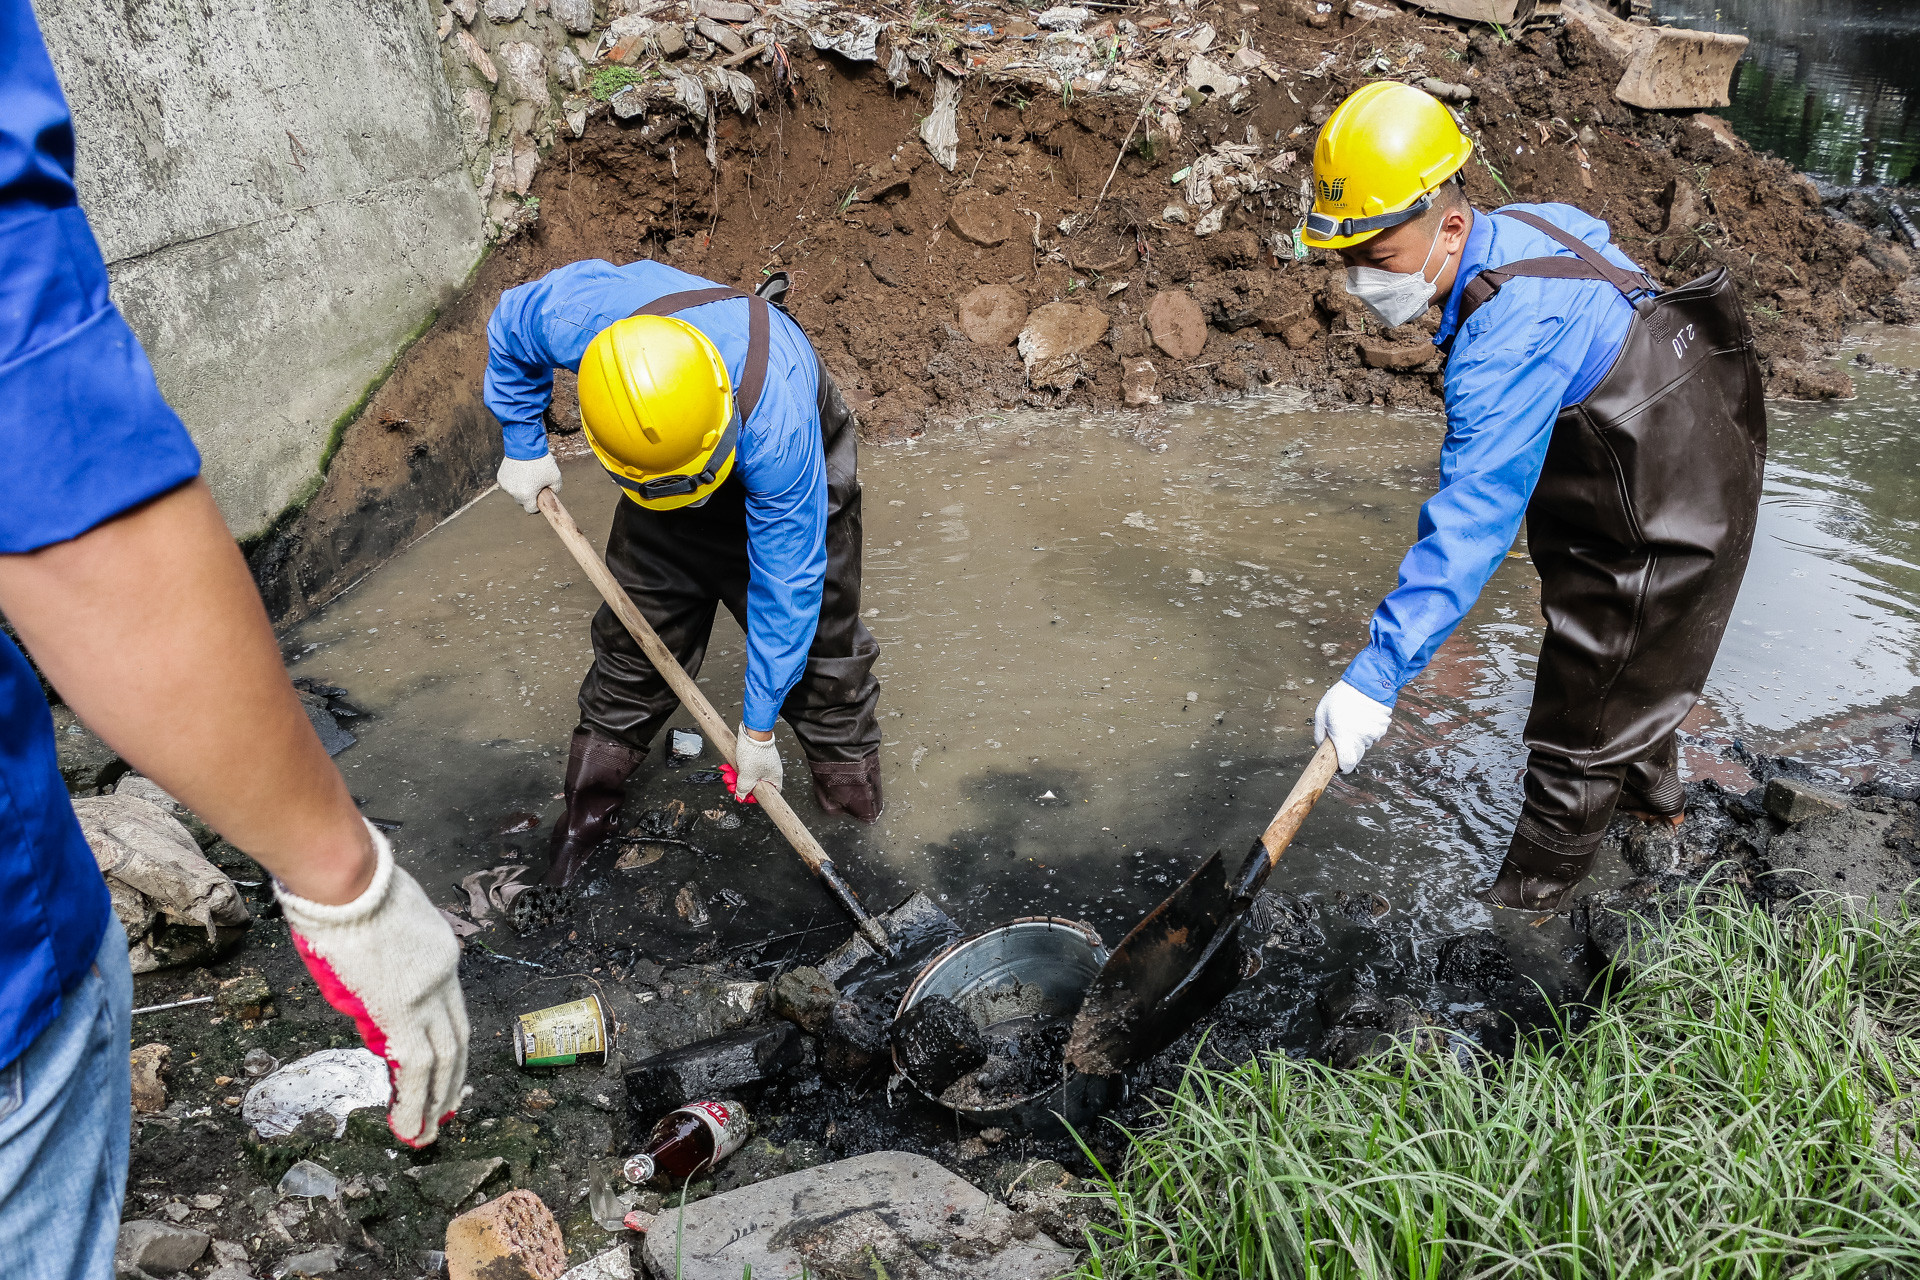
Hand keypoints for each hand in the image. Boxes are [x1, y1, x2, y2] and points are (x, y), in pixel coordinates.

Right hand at [278, 822, 469, 1146]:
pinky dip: (416, 1100)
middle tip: (444, 1111)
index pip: (449, 1007)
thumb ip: (385, 953)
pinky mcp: (403, 1009)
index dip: (447, 1040)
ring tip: (425, 1134)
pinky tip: (408, 1126)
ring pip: (443, 1058)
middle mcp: (444, 973)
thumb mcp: (381, 919)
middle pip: (456, 1036)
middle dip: (452, 1079)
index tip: (442, 1066)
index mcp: (440, 949)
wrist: (345, 874)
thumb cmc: (348, 885)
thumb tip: (368, 979)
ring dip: (435, 1100)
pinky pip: (416, 1066)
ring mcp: (427, 992)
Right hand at [497, 453, 561, 513]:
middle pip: (522, 501)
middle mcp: (513, 492)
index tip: (540, 498)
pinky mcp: (500, 477)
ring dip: (520, 487)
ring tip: (528, 474)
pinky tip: (520, 471)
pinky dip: (514, 480)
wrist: (525, 444)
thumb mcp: (556, 477)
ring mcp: (505, 485)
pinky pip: (508, 484)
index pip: (531, 509)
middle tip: (535, 484)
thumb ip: (555, 489)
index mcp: (526, 495)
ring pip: (514, 492)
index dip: (537, 505)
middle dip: (529, 495)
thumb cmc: (541, 461)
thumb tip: (551, 493)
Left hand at [731, 724, 782, 800]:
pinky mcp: (756, 756)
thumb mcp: (747, 776)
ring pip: (748, 775)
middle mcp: (770, 771)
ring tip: (728, 774)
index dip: (756, 797)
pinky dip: (738, 768)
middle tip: (732, 785)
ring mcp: (763, 763)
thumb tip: (741, 797)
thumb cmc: (755, 751)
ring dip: (736, 776)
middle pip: (755, 785)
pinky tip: (729, 767)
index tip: (746, 796)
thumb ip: (744, 789)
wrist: (752, 732)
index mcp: (774, 778)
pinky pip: (746, 766)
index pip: (769, 794)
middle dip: (741, 785)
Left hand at [1313, 680, 1393, 773]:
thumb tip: (1322, 746)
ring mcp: (1374, 733)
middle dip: (1349, 749)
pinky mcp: (1383, 726)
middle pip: (1357, 754)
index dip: (1344, 768)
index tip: (1340, 766)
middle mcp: (1361, 739)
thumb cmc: (1340, 697)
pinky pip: (1374, 734)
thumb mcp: (1321, 714)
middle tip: (1344, 733)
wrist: (1365, 682)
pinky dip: (1369, 729)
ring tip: (1353, 720)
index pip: (1347, 764)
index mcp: (1343, 738)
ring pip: (1366, 743)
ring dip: (1360, 738)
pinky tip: (1363, 716)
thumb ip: (1320, 734)